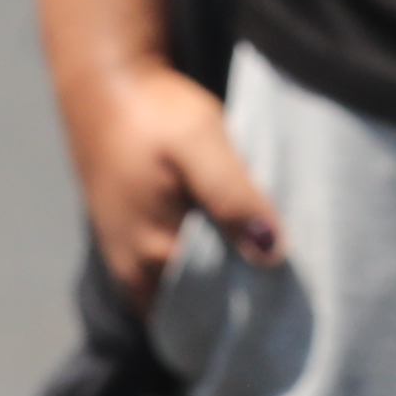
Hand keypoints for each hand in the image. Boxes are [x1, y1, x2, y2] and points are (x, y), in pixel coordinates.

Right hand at [57, 54, 277, 297]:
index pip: (216, 313)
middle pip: (198, 313)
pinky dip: (197, 274)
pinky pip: (168, 279)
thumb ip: (232, 197)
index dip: (255, 312)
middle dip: (238, 309)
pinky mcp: (125, 243)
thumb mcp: (201, 141)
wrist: (104, 82)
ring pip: (182, 298)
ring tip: (261, 271)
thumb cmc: (154, 110)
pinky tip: (226, 250)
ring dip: (217, 291)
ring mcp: (126, 260)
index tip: (290, 306)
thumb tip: (273, 253)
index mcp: (156, 256)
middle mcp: (136, 272)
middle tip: (286, 292)